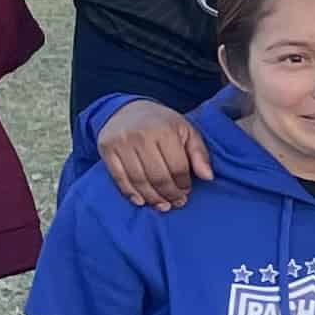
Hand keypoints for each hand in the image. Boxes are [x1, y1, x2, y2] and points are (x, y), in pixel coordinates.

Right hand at [94, 97, 211, 210]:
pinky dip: (130, 193)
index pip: (178, 167)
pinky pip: (119, 178)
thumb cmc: (162, 123)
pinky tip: (141, 201)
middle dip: (170, 194)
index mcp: (164, 130)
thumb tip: (208, 177)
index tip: (187, 191)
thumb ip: (199, 153)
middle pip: (158, 177)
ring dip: (152, 198)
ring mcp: (121, 143)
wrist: (128, 109)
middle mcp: (141, 136)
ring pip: (139, 180)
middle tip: (177, 202)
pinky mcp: (106, 149)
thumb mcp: (186, 131)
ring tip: (163, 205)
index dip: (184, 184)